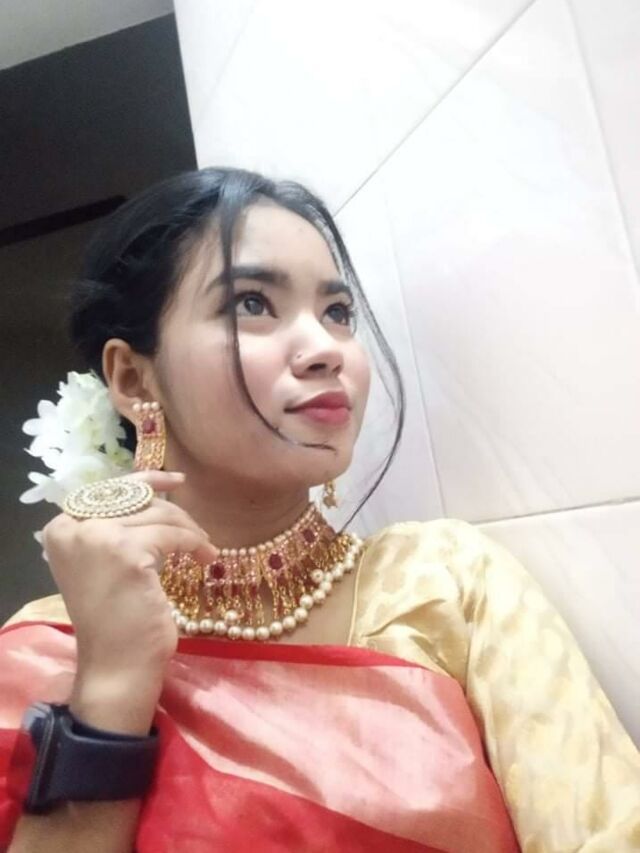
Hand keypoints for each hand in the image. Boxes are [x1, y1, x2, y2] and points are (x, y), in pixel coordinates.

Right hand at [42, 470, 217, 681]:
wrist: (115, 666)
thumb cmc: (115, 621)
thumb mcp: (107, 563)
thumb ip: (118, 529)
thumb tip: (156, 496)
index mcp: (62, 528)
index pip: (110, 490)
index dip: (147, 481)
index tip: (178, 482)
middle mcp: (74, 527)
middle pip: (137, 500)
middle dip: (175, 513)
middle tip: (200, 532)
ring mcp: (98, 537)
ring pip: (159, 515)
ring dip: (189, 531)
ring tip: (204, 550)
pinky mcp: (127, 552)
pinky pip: (173, 535)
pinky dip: (194, 543)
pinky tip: (205, 557)